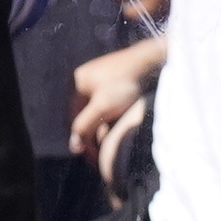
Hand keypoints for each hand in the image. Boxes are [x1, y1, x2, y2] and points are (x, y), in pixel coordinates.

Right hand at [69, 35, 165, 182]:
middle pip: (84, 114)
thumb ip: (84, 125)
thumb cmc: (123, 84)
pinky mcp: (113, 80)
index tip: (91, 158)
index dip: (81, 139)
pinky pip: (106, 103)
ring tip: (110, 143)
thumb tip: (72, 146)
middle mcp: (85, 79)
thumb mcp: (102, 107)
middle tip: (100, 155)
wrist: (149, 62)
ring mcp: (99, 78)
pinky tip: (117, 126)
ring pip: (96, 110)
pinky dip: (110, 116)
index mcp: (77, 83)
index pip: (73, 117)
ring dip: (101, 127)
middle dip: (91, 135)